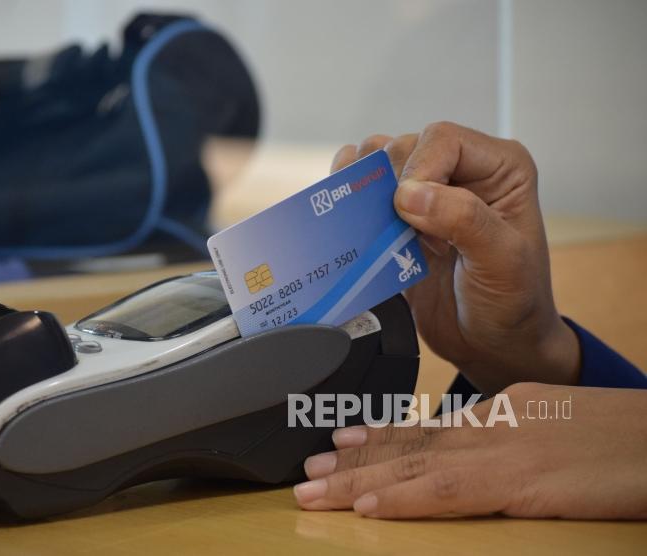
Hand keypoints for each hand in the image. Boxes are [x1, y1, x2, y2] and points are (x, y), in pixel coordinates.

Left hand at [294, 383, 646, 518]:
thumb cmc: (625, 439)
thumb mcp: (561, 430)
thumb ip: (514, 441)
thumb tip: (481, 460)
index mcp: (503, 412)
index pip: (428, 429)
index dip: (379, 437)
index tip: (341, 441)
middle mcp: (493, 425)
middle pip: (410, 446)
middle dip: (355, 461)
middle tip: (307, 470)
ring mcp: (505, 450)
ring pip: (415, 468)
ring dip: (360, 480)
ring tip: (314, 488)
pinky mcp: (524, 482)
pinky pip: (450, 492)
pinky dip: (404, 499)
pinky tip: (369, 507)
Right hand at [331, 122, 578, 393]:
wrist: (492, 347)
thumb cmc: (513, 305)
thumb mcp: (503, 263)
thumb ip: (465, 220)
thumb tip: (409, 193)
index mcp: (500, 168)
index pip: (442, 140)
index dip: (419, 170)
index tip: (410, 215)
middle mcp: (462, 172)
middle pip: (404, 148)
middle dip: (389, 186)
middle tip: (396, 229)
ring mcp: (429, 194)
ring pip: (378, 163)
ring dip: (364, 191)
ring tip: (371, 225)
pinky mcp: (401, 219)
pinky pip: (363, 192)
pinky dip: (349, 204)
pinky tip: (355, 225)